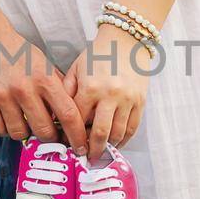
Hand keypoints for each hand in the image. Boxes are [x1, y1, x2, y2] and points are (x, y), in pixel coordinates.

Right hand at [0, 31, 87, 155]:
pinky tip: (8, 117)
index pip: (67, 114)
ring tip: (24, 119)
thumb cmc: (19, 53)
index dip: (76, 135)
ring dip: (25, 132)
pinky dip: (5, 129)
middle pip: (44, 131)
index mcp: (44, 78)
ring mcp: (2, 96)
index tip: (80, 147)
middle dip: (50, 137)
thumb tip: (73, 118)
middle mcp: (24, 87)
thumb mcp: (46, 65)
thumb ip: (59, 89)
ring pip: (20, 134)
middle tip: (49, 133)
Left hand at [64, 25, 149, 163]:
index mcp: (90, 87)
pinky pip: (133, 128)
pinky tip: (115, 144)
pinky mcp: (140, 101)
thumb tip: (58, 116)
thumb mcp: (76, 68)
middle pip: (99, 133)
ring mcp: (128, 99)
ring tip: (99, 152)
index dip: (71, 135)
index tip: (68, 145)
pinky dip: (124, 140)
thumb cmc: (98, 54)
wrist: (127, 40)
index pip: (78, 120)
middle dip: (91, 149)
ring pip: (117, 134)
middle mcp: (110, 95)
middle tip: (85, 158)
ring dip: (108, 147)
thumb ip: (67, 91)